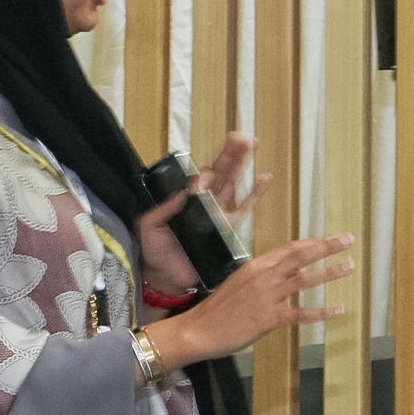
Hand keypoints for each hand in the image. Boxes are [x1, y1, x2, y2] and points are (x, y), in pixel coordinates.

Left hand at [136, 135, 271, 294]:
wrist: (166, 277)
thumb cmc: (155, 251)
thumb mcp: (149, 226)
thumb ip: (163, 208)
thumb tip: (184, 191)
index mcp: (186, 198)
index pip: (200, 176)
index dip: (206, 171)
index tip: (207, 173)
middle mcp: (205, 201)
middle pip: (221, 172)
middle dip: (230, 154)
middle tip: (240, 137)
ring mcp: (219, 213)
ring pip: (234, 182)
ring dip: (242, 164)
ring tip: (250, 145)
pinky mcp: (230, 228)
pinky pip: (246, 207)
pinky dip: (256, 193)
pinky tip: (264, 177)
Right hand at [143, 233, 355, 368]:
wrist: (199, 329)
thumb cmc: (217, 309)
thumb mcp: (238, 283)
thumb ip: (260, 278)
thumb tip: (279, 276)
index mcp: (256, 265)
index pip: (289, 248)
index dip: (311, 242)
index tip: (329, 238)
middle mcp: (264, 276)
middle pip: (301, 256)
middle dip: (326, 247)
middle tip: (347, 240)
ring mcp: (269, 296)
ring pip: (305, 280)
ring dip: (329, 272)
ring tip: (348, 267)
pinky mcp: (271, 317)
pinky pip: (301, 313)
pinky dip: (322, 312)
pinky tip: (338, 310)